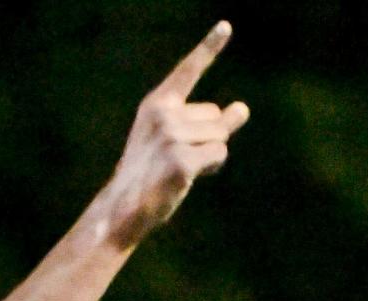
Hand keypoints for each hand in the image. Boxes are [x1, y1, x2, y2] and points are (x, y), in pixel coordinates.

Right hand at [104, 21, 249, 248]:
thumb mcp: (177, 141)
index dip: (209, 48)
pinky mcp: (181, 160)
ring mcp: (171, 136)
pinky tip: (188, 177)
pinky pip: (219, 154)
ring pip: (220, 136)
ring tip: (184, 168)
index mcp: (157, 104)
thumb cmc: (152, 174)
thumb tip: (243, 107)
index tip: (226, 25)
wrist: (124, 207)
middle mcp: (163, 114)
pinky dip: (212, 167)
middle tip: (183, 159)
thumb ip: (211, 123)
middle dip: (210, 139)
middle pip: (215, 117)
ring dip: (212, 156)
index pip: (188, 71)